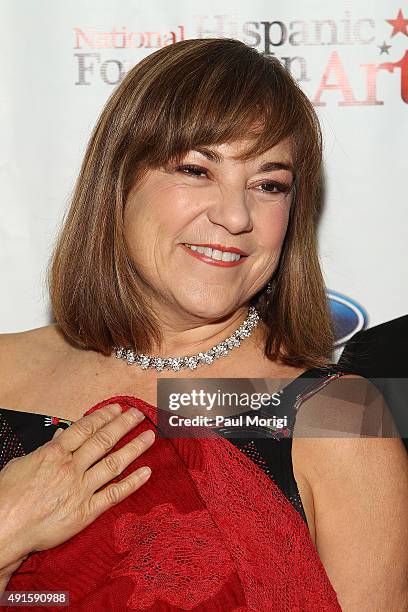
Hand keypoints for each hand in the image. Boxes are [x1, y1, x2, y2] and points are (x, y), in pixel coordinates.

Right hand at [0, 403, 153, 566]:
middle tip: (139, 414)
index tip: (118, 408)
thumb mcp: (23, 463)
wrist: (4, 529)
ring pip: (114, 463)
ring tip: (149, 436)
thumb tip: (61, 434)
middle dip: (124, 425)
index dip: (104, 416)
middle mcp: (71, 468)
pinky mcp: (86, 512)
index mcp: (54, 453)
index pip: (85, 428)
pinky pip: (114, 494)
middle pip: (103, 440)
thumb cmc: (8, 496)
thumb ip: (47, 448)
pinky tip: (147, 472)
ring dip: (134, 448)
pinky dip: (133, 483)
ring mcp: (81, 489)